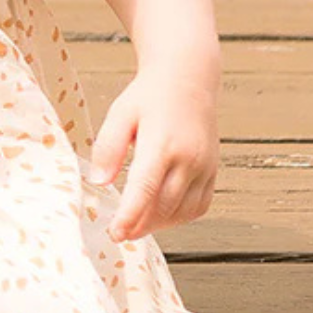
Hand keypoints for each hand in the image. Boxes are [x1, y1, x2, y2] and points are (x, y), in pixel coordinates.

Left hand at [84, 73, 219, 241]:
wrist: (189, 78)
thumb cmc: (149, 96)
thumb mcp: (120, 114)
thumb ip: (108, 148)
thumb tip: (99, 182)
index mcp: (162, 143)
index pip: (145, 189)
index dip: (130, 216)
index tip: (115, 233)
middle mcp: (188, 157)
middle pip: (163, 206)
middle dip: (140, 226)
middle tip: (120, 233)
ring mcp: (204, 166)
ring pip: (182, 211)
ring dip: (159, 224)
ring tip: (137, 225)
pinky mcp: (213, 170)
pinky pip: (199, 206)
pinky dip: (179, 217)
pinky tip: (161, 214)